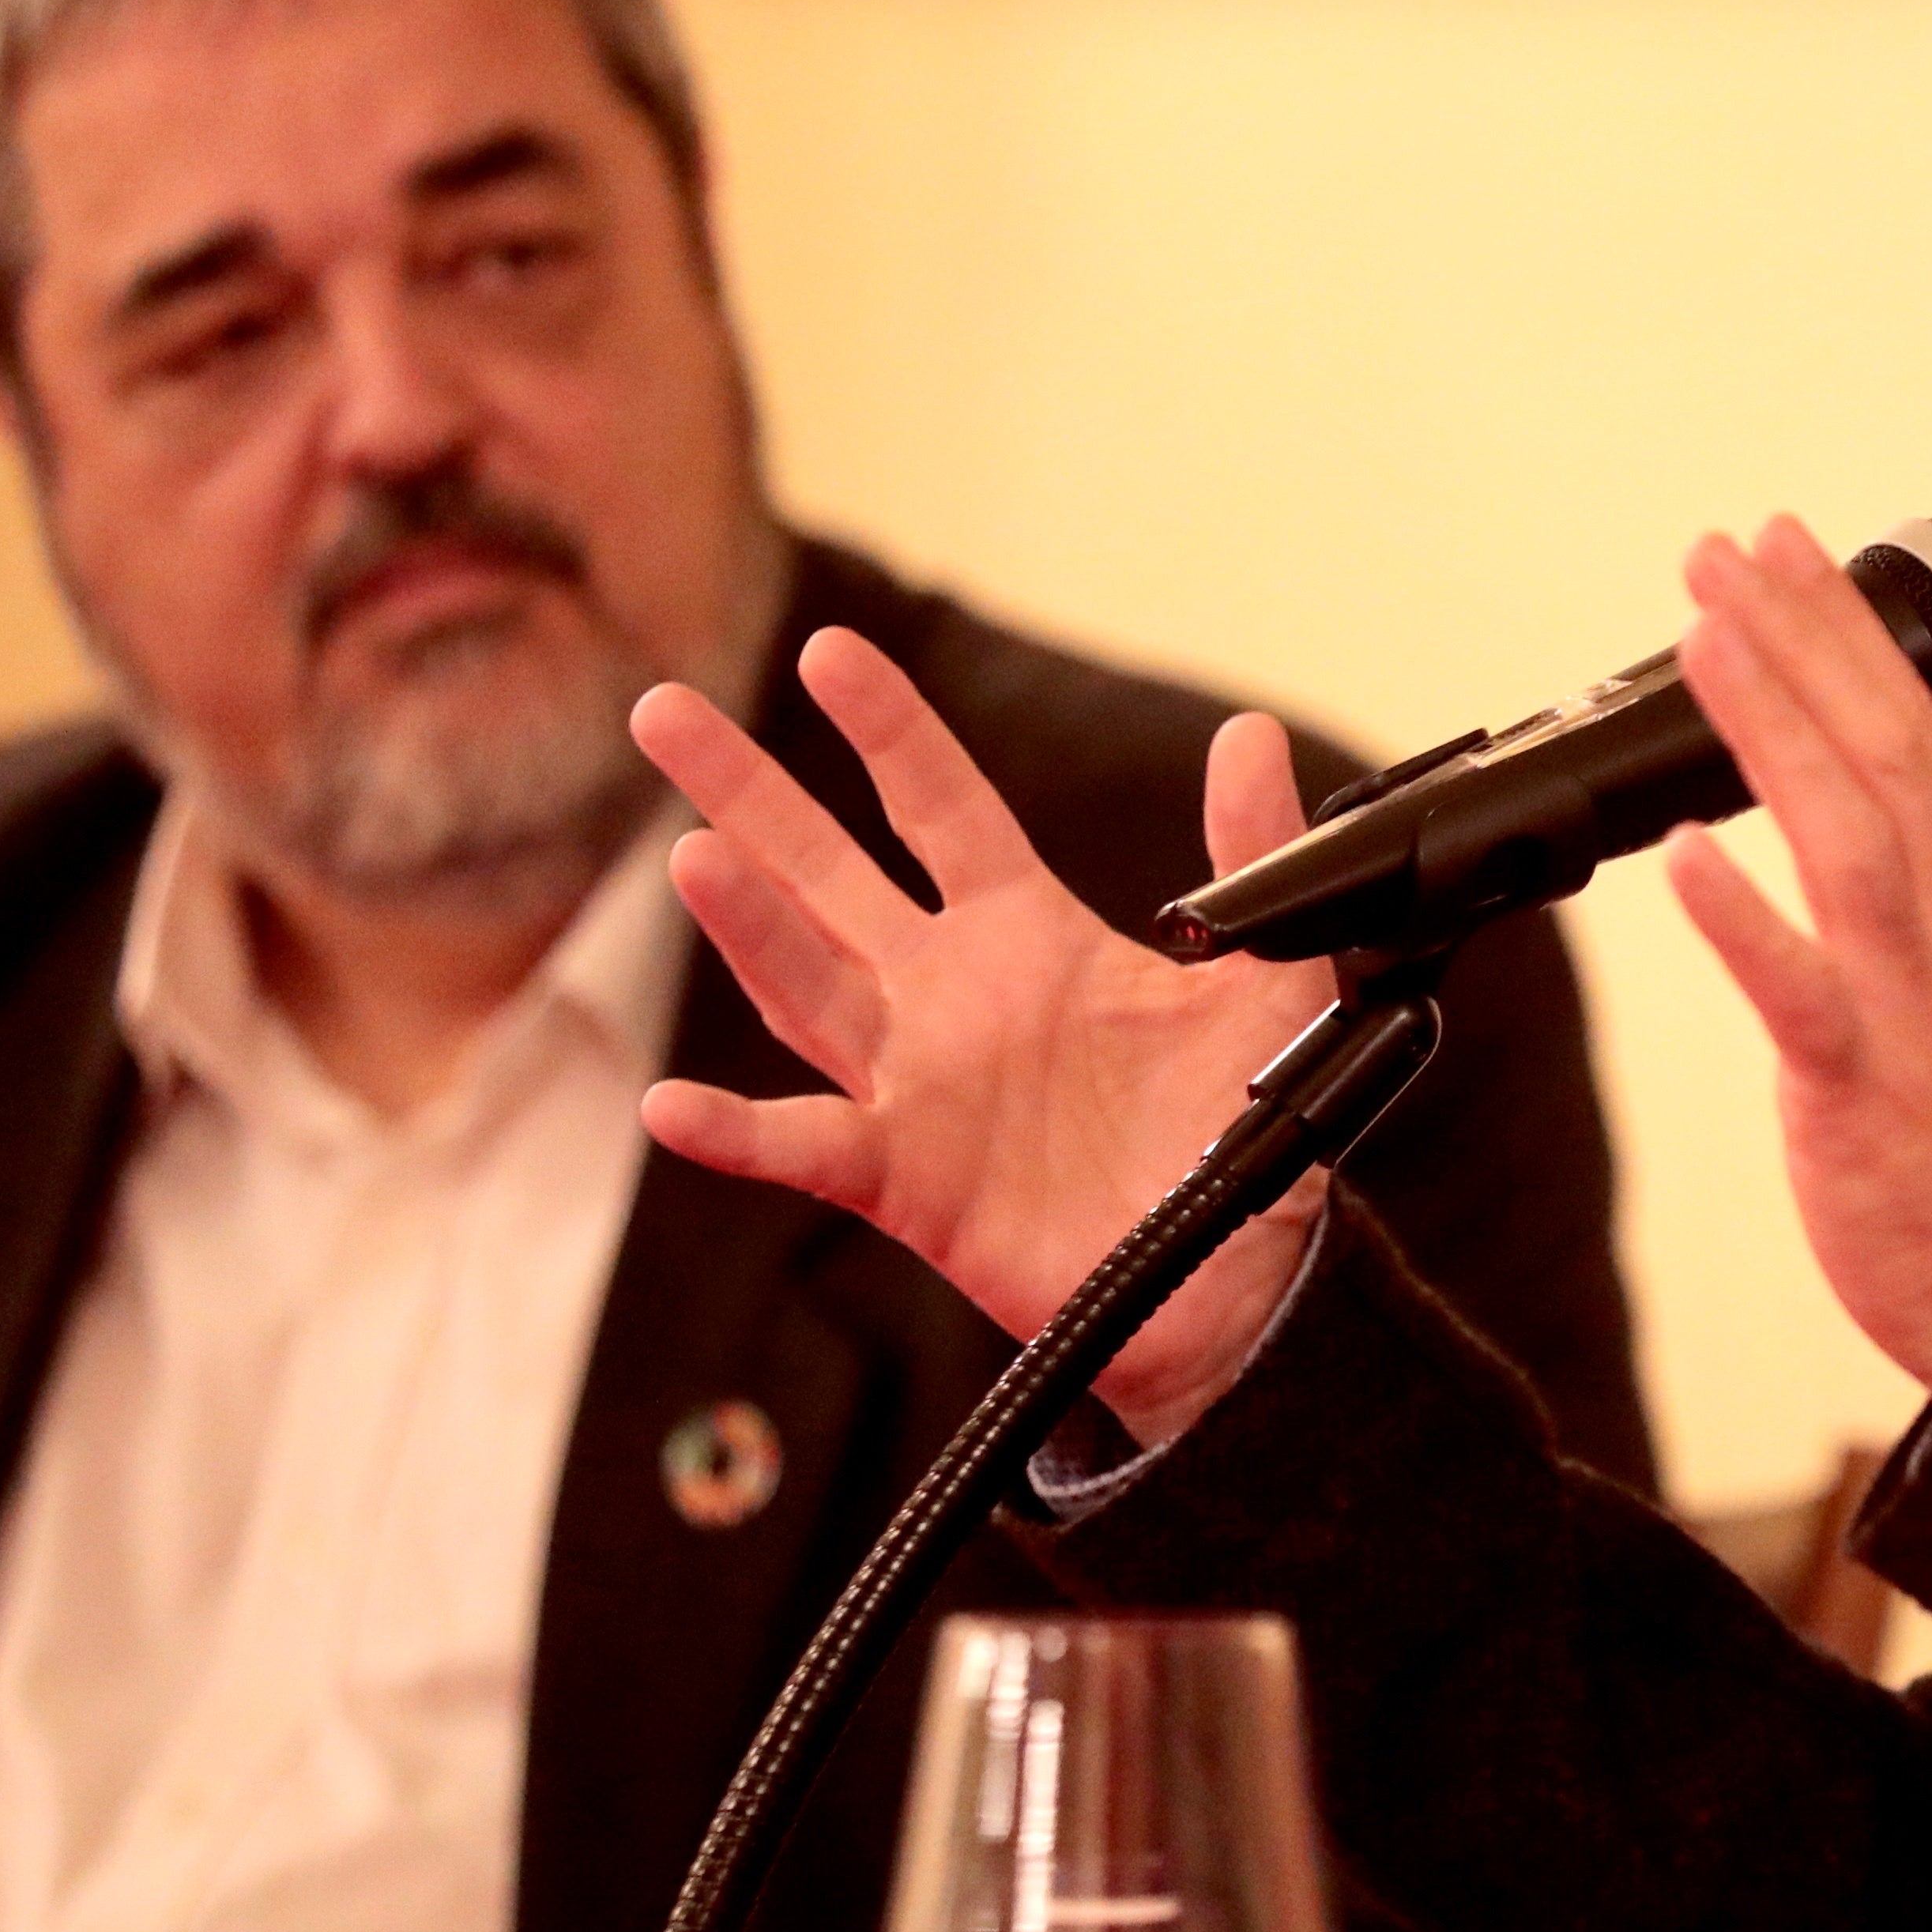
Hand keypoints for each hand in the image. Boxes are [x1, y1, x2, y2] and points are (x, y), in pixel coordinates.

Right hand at [630, 629, 1336, 1445]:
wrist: (1235, 1277)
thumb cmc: (1233, 1129)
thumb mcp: (1269, 981)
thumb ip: (1255, 859)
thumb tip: (1250, 737)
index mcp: (1024, 935)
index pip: (939, 807)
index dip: (887, 731)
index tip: (831, 653)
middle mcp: (946, 998)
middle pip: (824, 873)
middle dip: (746, 792)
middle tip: (662, 709)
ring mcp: (913, 1087)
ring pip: (805, 988)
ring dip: (746, 927)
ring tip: (695, 854)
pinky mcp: (902, 1181)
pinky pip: (805, 1147)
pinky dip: (736, 1133)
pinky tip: (672, 1105)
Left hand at [1661, 516, 1931, 1406]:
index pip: (1914, 725)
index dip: (1849, 627)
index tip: (1786, 540)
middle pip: (1882, 754)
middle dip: (1806, 639)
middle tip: (1728, 544)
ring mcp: (1910, 1003)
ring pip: (1848, 840)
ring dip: (1777, 732)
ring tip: (1706, 639)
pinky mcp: (1861, 1085)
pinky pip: (1802, 994)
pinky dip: (1749, 922)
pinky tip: (1685, 854)